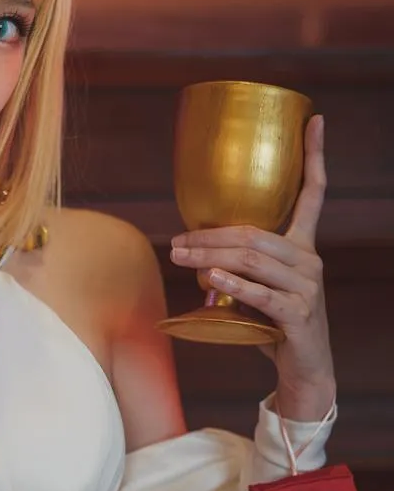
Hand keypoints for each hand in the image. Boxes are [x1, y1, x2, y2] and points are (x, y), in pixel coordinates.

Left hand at [169, 113, 335, 418]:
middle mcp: (309, 260)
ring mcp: (307, 287)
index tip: (315, 120)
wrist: (304, 370)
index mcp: (302, 247)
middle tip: (176, 242)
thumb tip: (192, 257)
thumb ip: (234, 268)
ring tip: (180, 258)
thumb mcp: (255, 290)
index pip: (314, 193)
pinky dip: (234, 285)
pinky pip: (262, 294)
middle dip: (210, 235)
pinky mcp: (299, 314)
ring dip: (211, 258)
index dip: (314, 156)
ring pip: (254, 260)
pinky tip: (212, 278)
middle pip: (255, 234)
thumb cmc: (275, 326)